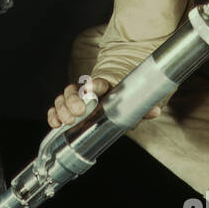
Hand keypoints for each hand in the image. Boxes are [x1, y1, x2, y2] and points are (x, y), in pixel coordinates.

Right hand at [46, 75, 164, 128]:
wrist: (114, 94)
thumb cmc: (122, 99)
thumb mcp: (134, 103)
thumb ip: (143, 107)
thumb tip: (155, 111)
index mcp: (104, 86)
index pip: (97, 83)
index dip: (93, 85)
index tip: (90, 90)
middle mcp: (86, 91)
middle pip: (74, 90)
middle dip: (73, 101)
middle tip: (79, 112)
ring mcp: (75, 99)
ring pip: (63, 98)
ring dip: (62, 109)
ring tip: (66, 121)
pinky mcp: (68, 109)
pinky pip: (57, 110)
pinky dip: (54, 115)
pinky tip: (55, 124)